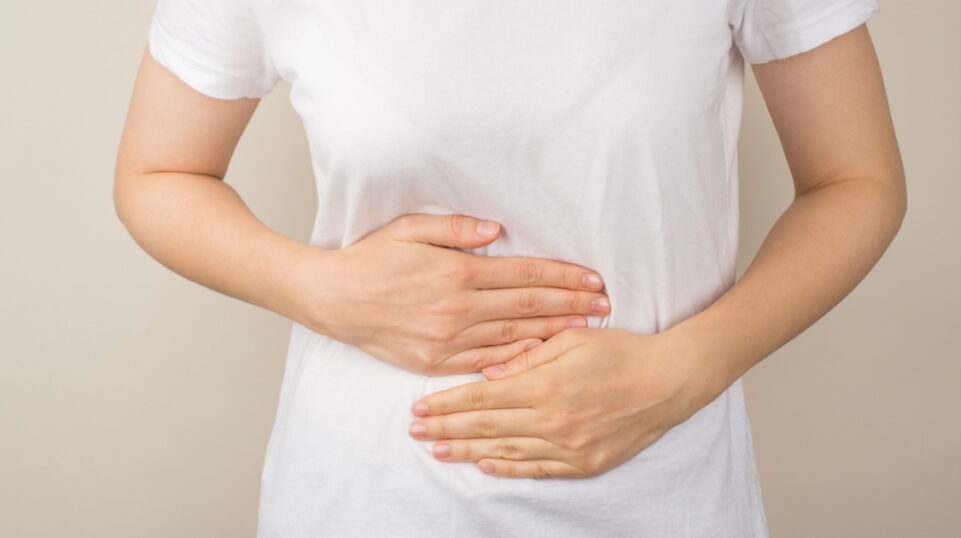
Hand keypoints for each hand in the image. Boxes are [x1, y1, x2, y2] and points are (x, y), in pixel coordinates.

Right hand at [294, 213, 611, 375]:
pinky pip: (486, 362)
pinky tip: (543, 355)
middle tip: (606, 304)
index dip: (562, 277)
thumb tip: (497, 231)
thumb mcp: (410, 229)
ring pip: (513, 337)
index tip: (592, 278)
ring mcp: (446, 340)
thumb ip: (456, 229)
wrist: (332, 300)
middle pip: (527, 307)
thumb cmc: (371, 259)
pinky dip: (518, 359)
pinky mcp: (435, 362)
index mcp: (456, 273)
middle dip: (571, 304)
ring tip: (587, 328)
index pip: (523, 275)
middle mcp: (456, 309)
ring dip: (554, 332)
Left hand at [407, 326, 727, 478]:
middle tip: (415, 432)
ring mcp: (570, 446)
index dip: (448, 403)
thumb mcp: (574, 339)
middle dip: (446, 428)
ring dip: (468, 451)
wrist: (670, 382)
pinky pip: (538, 469)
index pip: (483, 397)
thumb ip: (529, 357)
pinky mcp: (585, 463)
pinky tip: (485, 464)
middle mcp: (554, 420)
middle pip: (487, 426)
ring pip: (507, 451)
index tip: (420, 407)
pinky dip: (509, 467)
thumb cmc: (622, 351)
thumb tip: (489, 372)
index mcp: (547, 385)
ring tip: (439, 450)